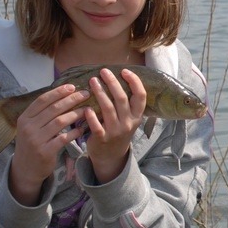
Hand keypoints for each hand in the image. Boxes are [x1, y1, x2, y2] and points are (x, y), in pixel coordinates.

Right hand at [9, 84, 90, 204]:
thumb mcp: (31, 126)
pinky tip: (84, 127)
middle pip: (53, 109)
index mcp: (24, 118)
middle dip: (71, 99)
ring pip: (60, 121)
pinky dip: (75, 131)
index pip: (42, 100)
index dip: (58, 92)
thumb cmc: (33, 142)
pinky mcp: (45, 151)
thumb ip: (43, 113)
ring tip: (88, 108)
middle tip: (86, 94)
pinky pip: (64, 138)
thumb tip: (63, 94)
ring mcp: (36, 140)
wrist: (25, 168)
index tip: (73, 86)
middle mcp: (28, 127)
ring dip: (76, 113)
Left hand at [84, 68, 147, 182]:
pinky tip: (86, 107)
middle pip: (122, 98)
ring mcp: (116, 131)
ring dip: (100, 93)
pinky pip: (96, 125)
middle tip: (104, 71)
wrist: (111, 156)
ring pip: (108, 108)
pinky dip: (91, 115)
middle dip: (113, 82)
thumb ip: (126, 104)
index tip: (124, 71)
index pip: (141, 96)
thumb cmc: (118, 131)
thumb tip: (117, 79)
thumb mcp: (129, 119)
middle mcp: (128, 122)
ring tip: (93, 81)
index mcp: (137, 116)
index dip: (134, 82)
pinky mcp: (102, 138)